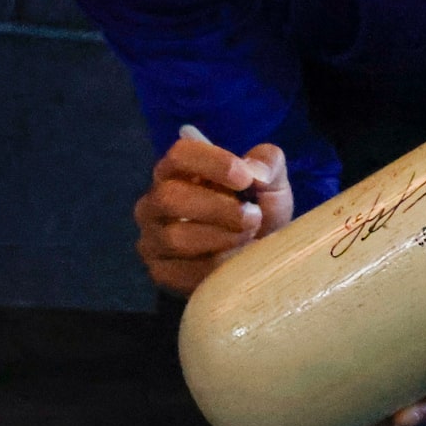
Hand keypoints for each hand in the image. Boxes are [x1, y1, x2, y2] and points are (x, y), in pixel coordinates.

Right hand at [134, 133, 289, 294]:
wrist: (258, 257)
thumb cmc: (258, 209)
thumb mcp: (272, 182)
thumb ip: (269, 163)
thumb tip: (256, 172)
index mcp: (178, 170)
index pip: (180, 154)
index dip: (214, 164)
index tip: (246, 179)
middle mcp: (155, 202)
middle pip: (171, 197)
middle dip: (220, 208)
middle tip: (253, 216)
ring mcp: (153, 238)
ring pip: (176, 237)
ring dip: (223, 238)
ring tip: (249, 236)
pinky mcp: (161, 272)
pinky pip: (183, 271)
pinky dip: (218, 266)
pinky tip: (236, 261)